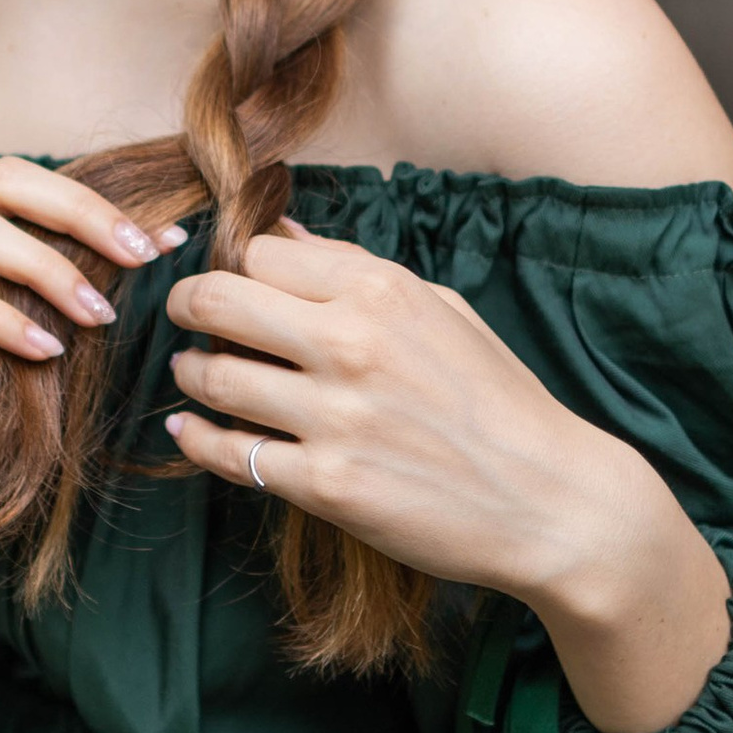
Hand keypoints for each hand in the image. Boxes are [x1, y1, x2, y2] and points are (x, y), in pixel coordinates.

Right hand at [0, 162, 186, 634]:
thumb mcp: (25, 304)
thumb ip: (74, 263)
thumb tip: (168, 237)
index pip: (27, 176)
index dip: (96, 203)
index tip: (159, 242)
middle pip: (0, 181)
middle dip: (79, 216)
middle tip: (138, 260)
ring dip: (46, 270)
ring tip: (98, 315)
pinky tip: (42, 350)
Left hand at [162, 226, 728, 732]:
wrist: (550, 499)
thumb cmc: (498, 399)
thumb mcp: (441, 309)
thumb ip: (354, 270)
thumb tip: (280, 233)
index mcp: (381, 289)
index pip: (260, 252)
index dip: (235, 265)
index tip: (228, 281)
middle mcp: (351, 345)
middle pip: (217, 300)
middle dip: (187, 304)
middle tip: (183, 315)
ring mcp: (335, 418)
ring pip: (213, 377)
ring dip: (189, 372)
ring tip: (191, 372)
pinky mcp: (326, 485)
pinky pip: (229, 454)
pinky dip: (198, 439)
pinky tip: (190, 430)